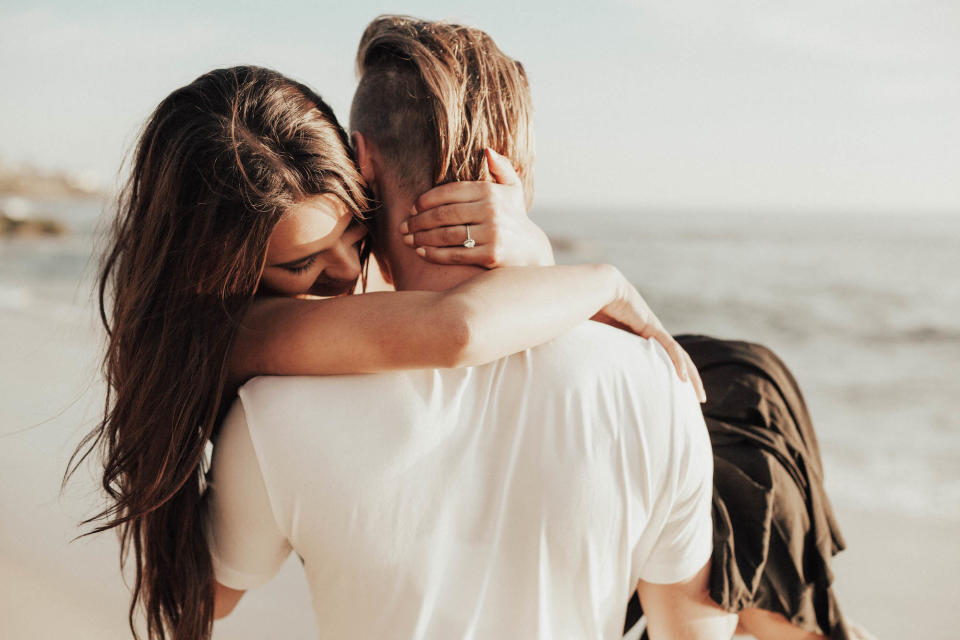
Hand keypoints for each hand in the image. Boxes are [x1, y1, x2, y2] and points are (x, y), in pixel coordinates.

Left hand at [402, 148, 554, 267]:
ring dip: (422, 237)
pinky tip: (421, 252)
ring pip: (446, 234)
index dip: (427, 200)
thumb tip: (486, 150)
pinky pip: (455, 254)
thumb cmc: (514, 216)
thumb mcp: (512, 188)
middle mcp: (491, 210)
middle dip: (419, 221)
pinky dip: (435, 254)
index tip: (413, 208)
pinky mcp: (491, 255)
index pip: (449, 192)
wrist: (531, 250)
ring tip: (408, 240)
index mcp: (490, 191)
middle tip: (403, 226)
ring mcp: (492, 233)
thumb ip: (500, 167)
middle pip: (444, 214)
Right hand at [594, 268, 706, 401]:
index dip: (670, 374)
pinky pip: (669, 347)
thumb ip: (598, 352)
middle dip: (690, 379)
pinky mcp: (652, 326)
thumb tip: (584, 371)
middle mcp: (651, 333)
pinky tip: (684, 378)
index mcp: (640, 337)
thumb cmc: (590, 310)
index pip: (663, 358)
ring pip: (679, 356)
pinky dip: (677, 363)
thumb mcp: (597, 339)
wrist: (597, 289)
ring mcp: (654, 328)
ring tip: (699, 395)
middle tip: (698, 399)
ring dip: (691, 376)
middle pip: (677, 359)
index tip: (674, 391)